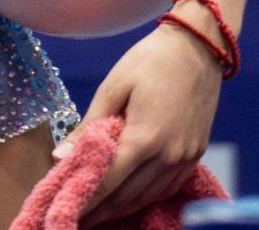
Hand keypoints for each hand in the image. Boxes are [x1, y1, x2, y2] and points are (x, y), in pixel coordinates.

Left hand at [61, 21, 222, 225]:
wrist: (198, 46)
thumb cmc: (151, 60)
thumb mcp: (113, 86)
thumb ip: (88, 126)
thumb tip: (60, 156)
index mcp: (145, 138)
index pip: (107, 183)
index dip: (84, 201)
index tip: (64, 211)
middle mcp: (168, 156)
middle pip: (127, 196)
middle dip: (100, 211)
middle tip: (75, 218)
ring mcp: (185, 158)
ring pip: (147, 196)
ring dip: (121, 208)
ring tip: (97, 213)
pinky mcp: (195, 154)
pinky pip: (166, 187)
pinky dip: (145, 196)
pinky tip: (129, 197)